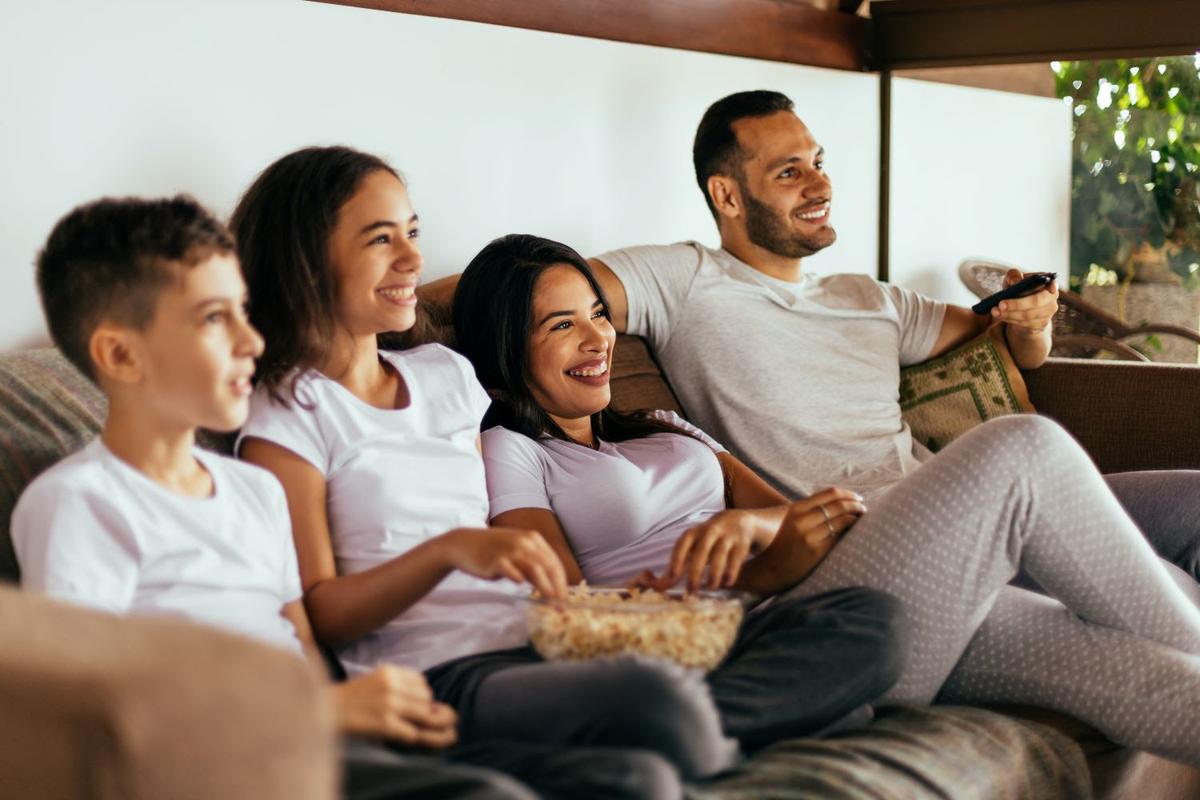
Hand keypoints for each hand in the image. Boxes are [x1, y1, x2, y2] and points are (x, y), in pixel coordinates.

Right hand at [333, 665, 457, 748]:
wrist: (325, 712)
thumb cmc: (350, 698)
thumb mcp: (374, 679)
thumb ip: (397, 682)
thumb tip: (423, 694)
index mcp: (389, 672)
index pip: (421, 681)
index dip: (419, 694)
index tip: (409, 703)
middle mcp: (391, 685)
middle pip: (426, 697)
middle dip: (421, 709)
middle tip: (408, 718)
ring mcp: (389, 704)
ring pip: (424, 713)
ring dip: (417, 723)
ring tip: (403, 727)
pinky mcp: (385, 724)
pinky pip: (412, 732)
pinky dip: (407, 737)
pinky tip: (395, 736)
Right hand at [443, 527, 567, 598]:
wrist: (465, 544)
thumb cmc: (494, 551)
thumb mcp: (518, 553)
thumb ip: (534, 566)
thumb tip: (552, 588)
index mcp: (533, 539)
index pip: (554, 562)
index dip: (562, 582)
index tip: (565, 599)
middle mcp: (524, 541)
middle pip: (547, 565)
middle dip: (557, 587)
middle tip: (561, 606)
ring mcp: (509, 549)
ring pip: (533, 567)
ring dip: (544, 584)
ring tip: (550, 598)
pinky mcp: (495, 559)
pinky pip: (509, 568)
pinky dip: (516, 575)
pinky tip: (520, 584)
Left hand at [635, 510, 759, 591]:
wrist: (739, 521)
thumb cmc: (708, 541)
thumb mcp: (692, 548)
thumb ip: (676, 567)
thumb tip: (656, 587)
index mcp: (693, 533)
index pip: (683, 543)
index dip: (678, 558)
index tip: (674, 575)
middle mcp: (709, 532)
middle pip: (701, 551)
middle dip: (695, 572)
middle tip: (692, 591)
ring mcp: (727, 536)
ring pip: (720, 556)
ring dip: (714, 574)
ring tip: (711, 587)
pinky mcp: (741, 543)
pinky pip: (736, 559)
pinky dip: (731, 573)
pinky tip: (727, 583)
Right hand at [733, 488, 864, 595]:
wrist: (768, 570)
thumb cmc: (783, 546)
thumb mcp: (791, 522)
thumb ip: (809, 511)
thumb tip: (837, 504)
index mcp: (797, 509)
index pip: (830, 494)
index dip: (848, 494)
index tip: (858, 498)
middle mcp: (802, 519)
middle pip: (839, 505)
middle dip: (856, 505)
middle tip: (864, 509)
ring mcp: (809, 535)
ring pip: (842, 519)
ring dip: (857, 517)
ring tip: (863, 519)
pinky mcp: (815, 551)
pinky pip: (839, 536)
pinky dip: (852, 531)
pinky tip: (857, 533)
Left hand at [993, 268, 1058, 336]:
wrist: (1020, 309)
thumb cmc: (1017, 289)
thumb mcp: (1013, 280)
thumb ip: (1014, 275)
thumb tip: (1016, 281)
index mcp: (1047, 283)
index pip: (1053, 284)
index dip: (1052, 286)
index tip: (1050, 288)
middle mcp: (1051, 298)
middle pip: (1036, 301)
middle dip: (1017, 304)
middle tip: (1000, 304)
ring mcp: (1048, 313)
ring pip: (1028, 315)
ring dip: (1010, 314)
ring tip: (995, 311)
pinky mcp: (1041, 324)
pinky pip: (1025, 324)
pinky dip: (1011, 319)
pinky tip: (1001, 316)